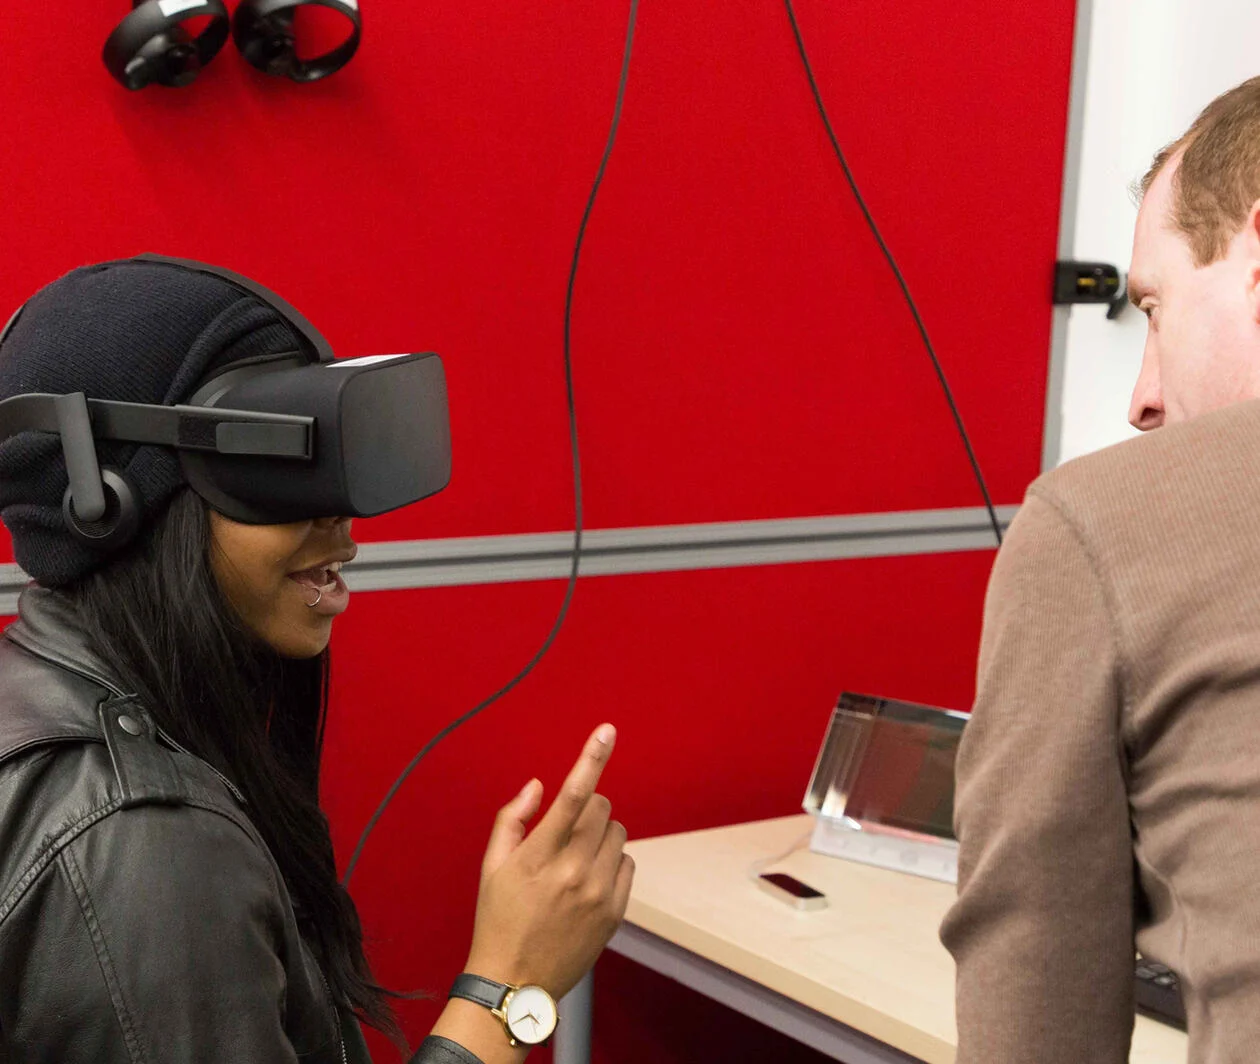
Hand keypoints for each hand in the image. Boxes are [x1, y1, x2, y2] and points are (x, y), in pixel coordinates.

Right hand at [465, 723, 633, 999]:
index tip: (607, 731)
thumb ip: (512, 818)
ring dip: (601, 834)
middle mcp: (573, 872)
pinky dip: (611, 861)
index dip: (591, 758)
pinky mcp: (614, 911)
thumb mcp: (491, 866)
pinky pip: (627, 863)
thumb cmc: (498, 919)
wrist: (515, 982)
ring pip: (617, 833)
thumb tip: (537, 785)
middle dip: (587, 808)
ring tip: (576, 858)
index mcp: (539, 856)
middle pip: (602, 808)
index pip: (573, 795)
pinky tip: (588, 879)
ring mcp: (597, 893)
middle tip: (567, 829)